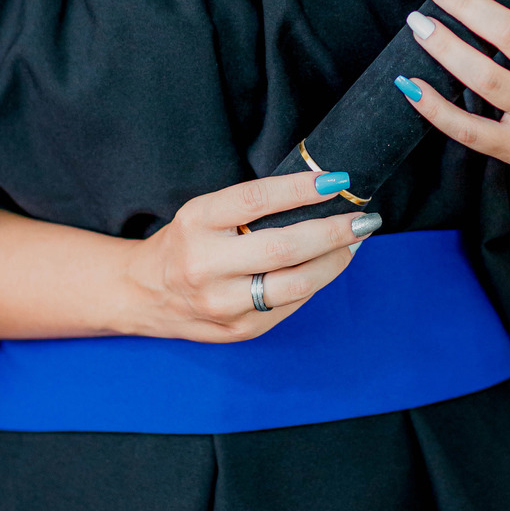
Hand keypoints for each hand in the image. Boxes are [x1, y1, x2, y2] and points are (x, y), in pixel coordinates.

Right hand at [121, 171, 380, 342]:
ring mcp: (222, 303)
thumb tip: (320, 192)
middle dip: (334, 231)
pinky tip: (328, 266)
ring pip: (296, 283)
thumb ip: (251, 206)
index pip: (256, 201)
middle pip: (284, 247)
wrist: (144, 293)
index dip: (300, 189)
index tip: (337, 181)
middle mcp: (206, 264)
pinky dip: (316, 282)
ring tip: (355, 242)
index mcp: (197, 222)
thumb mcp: (205, 212)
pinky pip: (291, 304)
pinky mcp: (240, 329)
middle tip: (364, 218)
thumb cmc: (186, 242)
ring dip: (336, 261)